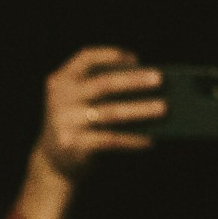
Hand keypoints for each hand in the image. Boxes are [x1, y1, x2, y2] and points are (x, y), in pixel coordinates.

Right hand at [34, 47, 163, 180]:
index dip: (111, 55)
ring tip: (163, 108)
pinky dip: (132, 140)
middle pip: (103, 85)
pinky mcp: (74, 146)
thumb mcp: (80, 101)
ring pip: (110, 113)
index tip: (136, 59)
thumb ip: (101, 90)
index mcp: (61, 80)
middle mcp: (60, 99)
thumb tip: (146, 85)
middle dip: (134, 81)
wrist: (53, 163)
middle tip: (160, 79)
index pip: (86, 58)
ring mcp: (66, 123)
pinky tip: (150, 139)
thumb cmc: (78, 124)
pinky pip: (110, 140)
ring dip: (140, 110)